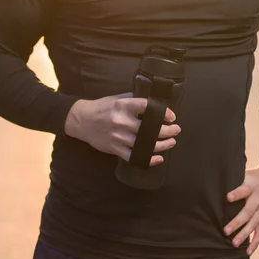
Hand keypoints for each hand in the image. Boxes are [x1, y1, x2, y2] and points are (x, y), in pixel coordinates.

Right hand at [64, 93, 180, 165]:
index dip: (163, 113)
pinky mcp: (114, 148)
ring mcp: (118, 137)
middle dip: (167, 130)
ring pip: (145, 145)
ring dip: (162, 145)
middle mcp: (122, 122)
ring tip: (171, 142)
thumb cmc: (101, 107)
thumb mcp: (117, 99)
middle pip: (150, 129)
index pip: (148, 108)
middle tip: (176, 130)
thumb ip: (133, 100)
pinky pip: (134, 157)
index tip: (171, 116)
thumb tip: (153, 101)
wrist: (81, 120)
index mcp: (123, 106)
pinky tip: (158, 158)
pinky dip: (147, 159)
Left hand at [224, 159, 258, 255]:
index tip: (228, 197)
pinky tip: (248, 252)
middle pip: (248, 212)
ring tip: (234, 244)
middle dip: (237, 222)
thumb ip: (234, 182)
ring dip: (244, 235)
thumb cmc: (255, 176)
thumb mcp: (245, 174)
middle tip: (225, 231)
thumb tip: (214, 185)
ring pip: (254, 224)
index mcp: (252, 187)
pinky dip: (255, 242)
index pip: (244, 190)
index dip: (236, 194)